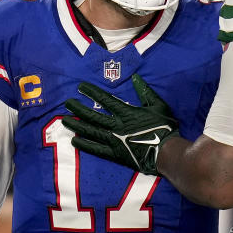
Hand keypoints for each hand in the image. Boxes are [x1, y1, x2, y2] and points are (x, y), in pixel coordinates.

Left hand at [62, 74, 178, 175]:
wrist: (167, 152)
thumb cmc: (164, 128)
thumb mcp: (158, 105)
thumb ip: (146, 92)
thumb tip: (136, 78)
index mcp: (126, 112)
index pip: (105, 100)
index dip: (92, 92)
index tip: (80, 87)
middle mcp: (116, 126)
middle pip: (93, 116)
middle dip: (79, 109)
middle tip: (67, 103)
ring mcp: (114, 141)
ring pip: (91, 131)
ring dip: (77, 125)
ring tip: (65, 121)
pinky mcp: (115, 154)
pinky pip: (96, 149)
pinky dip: (85, 145)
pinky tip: (74, 141)